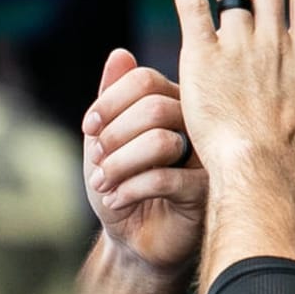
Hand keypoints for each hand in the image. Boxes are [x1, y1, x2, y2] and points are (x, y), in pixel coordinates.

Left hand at [81, 48, 204, 276]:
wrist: (131, 239)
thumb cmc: (120, 185)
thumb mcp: (104, 142)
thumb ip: (110, 100)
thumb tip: (119, 53)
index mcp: (172, 105)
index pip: (144, 80)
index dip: (110, 101)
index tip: (88, 128)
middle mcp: (194, 126)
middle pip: (154, 107)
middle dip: (114, 136)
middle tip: (97, 162)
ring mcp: (204, 158)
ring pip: (161, 141)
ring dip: (119, 164)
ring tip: (103, 184)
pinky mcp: (206, 191)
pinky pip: (166, 179)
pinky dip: (131, 189)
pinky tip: (116, 201)